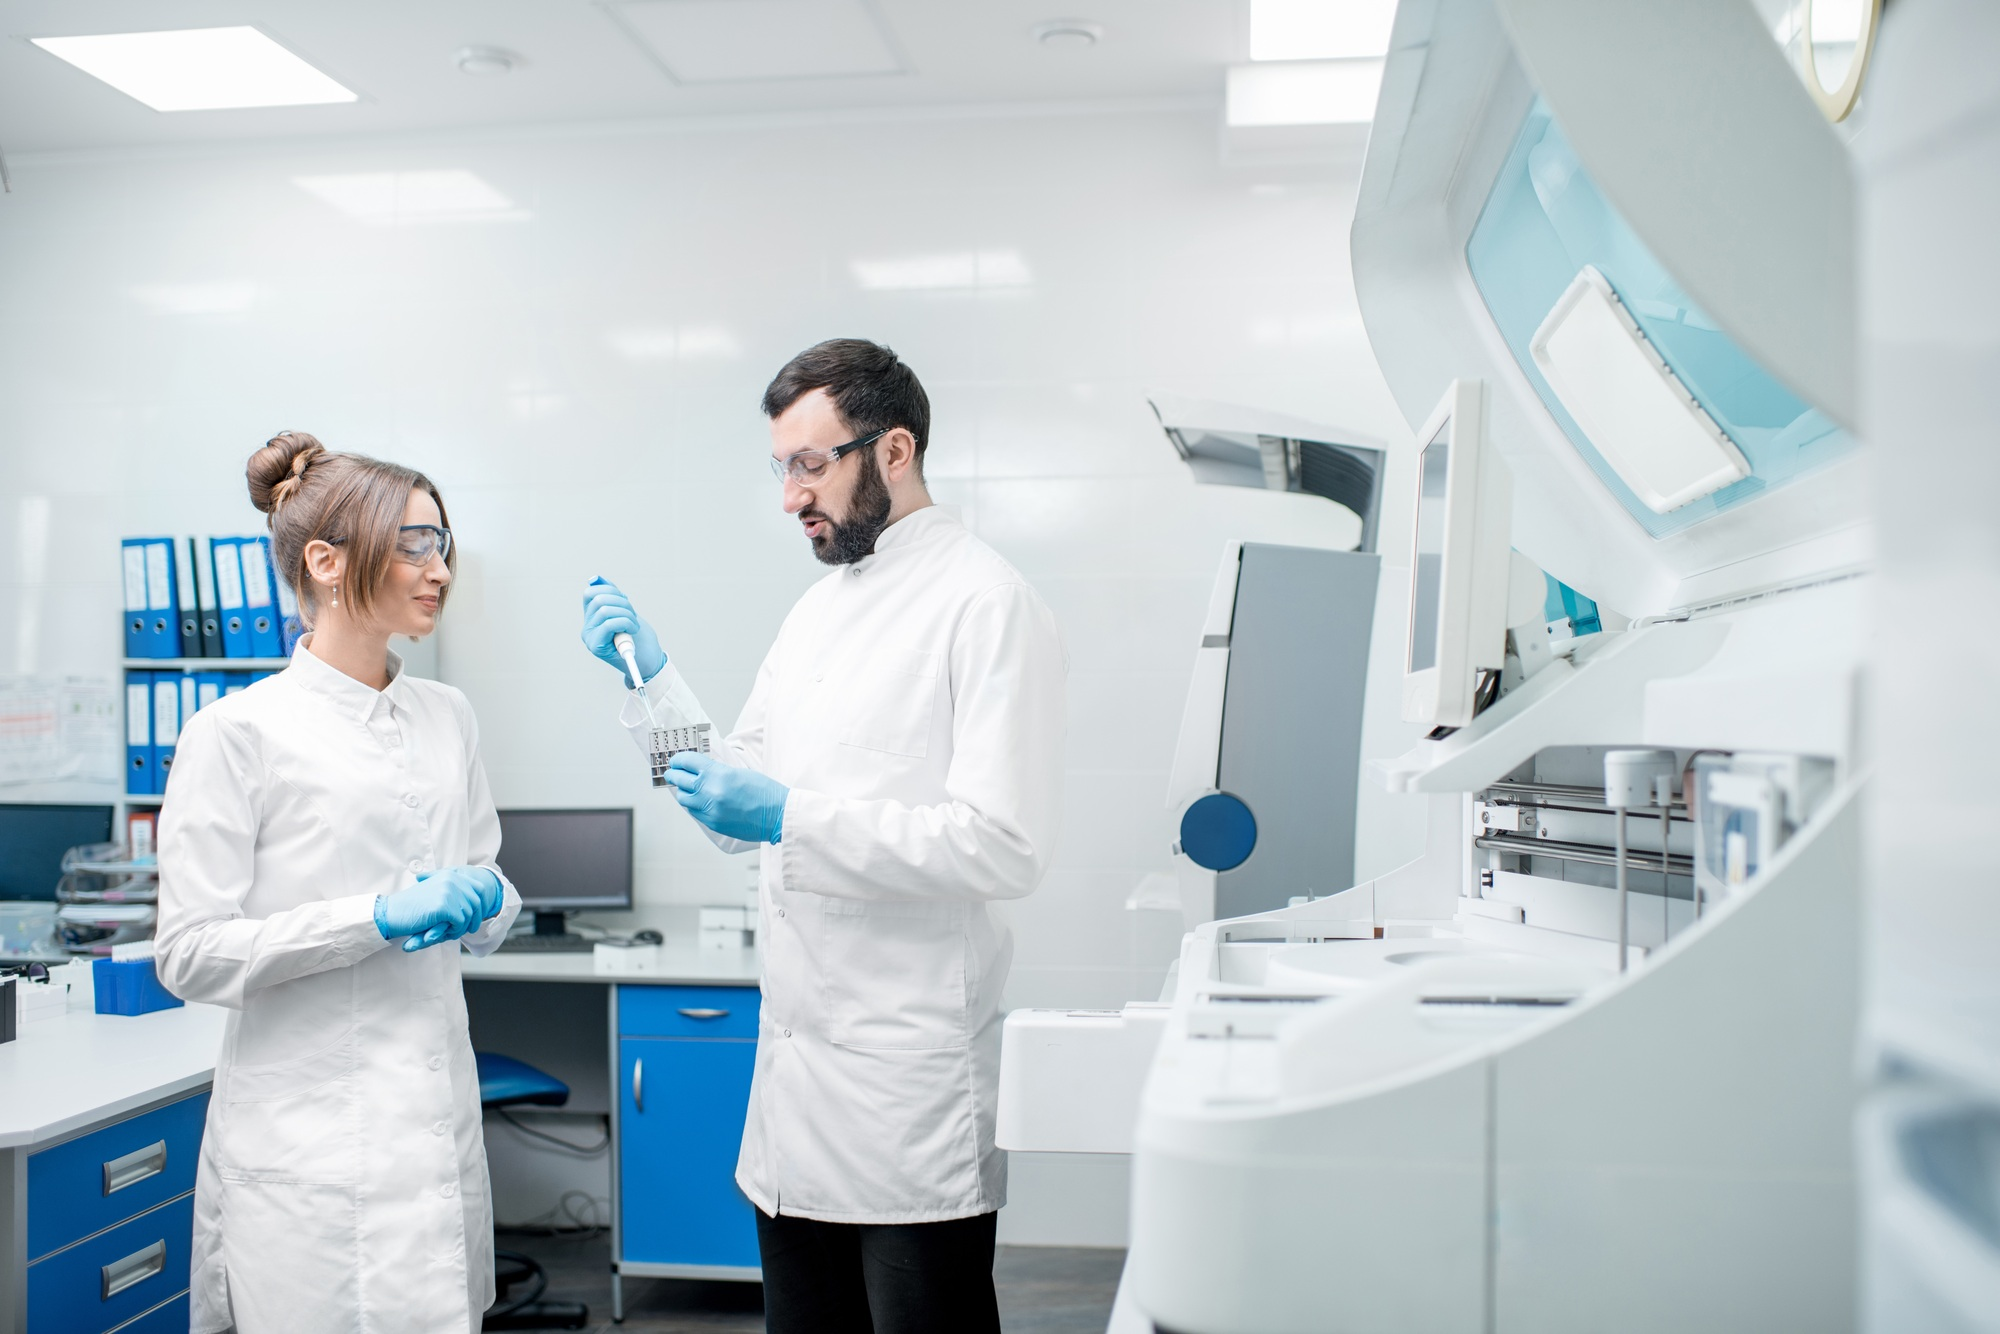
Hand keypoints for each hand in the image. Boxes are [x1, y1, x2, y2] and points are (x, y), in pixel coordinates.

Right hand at [375, 866, 502, 952]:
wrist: (391, 913)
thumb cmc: (412, 907)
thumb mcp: (436, 892)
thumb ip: (454, 891)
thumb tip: (480, 897)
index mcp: (450, 874)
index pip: (479, 888)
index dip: (479, 905)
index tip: (473, 918)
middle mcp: (452, 880)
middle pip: (477, 902)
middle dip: (473, 919)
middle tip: (463, 930)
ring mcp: (448, 892)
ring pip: (470, 914)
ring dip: (461, 927)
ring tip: (448, 932)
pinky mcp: (443, 906)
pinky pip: (460, 923)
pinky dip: (454, 931)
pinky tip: (442, 932)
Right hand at [581, 578, 665, 682]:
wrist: (649, 662)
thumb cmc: (639, 638)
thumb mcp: (626, 611)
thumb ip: (611, 596)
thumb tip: (595, 578)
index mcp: (591, 618)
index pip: (590, 593)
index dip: (610, 591)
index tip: (625, 601)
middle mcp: (587, 628)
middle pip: (599, 600)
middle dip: (622, 603)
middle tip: (633, 615)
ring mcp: (590, 638)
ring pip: (605, 610)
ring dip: (627, 614)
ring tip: (634, 625)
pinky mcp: (596, 647)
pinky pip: (609, 624)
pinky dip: (626, 623)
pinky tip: (632, 631)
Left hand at [665, 752, 788, 843]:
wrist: (778, 815)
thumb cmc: (765, 793)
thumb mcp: (739, 773)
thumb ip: (717, 772)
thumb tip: (700, 771)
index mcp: (719, 774)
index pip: (687, 762)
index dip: (678, 759)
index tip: (676, 760)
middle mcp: (711, 791)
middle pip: (679, 780)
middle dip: (674, 774)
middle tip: (672, 772)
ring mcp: (710, 809)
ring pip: (683, 798)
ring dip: (683, 792)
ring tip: (686, 788)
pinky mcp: (713, 823)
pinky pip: (694, 812)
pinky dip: (694, 805)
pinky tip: (699, 801)